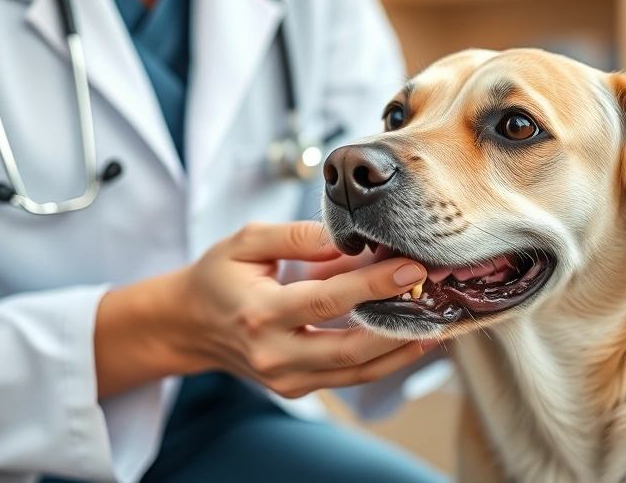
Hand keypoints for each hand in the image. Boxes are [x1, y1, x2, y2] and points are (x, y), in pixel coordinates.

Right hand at [151, 221, 430, 398]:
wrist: (189, 324)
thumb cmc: (219, 277)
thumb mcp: (247, 242)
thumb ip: (298, 237)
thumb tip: (350, 236)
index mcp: (259, 313)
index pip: (326, 301)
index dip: (373, 286)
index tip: (410, 267)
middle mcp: (273, 353)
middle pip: (349, 348)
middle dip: (398, 323)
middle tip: (434, 297)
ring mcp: (287, 378)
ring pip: (357, 372)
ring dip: (401, 349)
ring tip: (436, 322)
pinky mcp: (298, 388)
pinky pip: (350, 378)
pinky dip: (385, 360)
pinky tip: (412, 338)